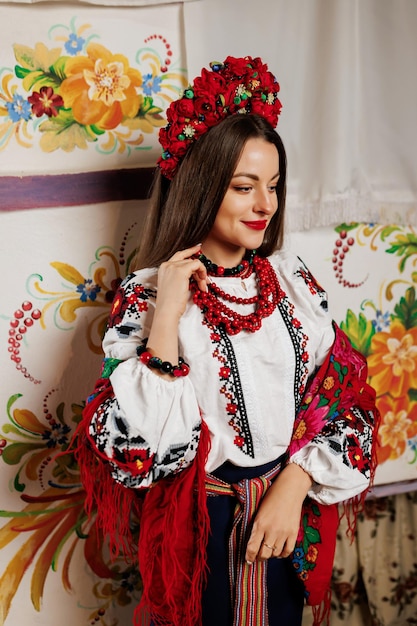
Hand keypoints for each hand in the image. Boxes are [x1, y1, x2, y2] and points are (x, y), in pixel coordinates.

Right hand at [146, 244, 207, 367]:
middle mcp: (167, 265)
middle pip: (188, 259)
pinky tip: (202, 284)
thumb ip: (181, 277)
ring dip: (201, 274)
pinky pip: (197, 264)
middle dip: (198, 269)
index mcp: (163, 268)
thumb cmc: (171, 304)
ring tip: (202, 287)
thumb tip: (195, 273)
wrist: (167, 311)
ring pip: (194, 262)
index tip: (198, 248)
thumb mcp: (175, 286)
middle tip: (205, 279)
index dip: (189, 251)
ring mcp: (173, 267)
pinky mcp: (181, 271)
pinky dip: (202, 273)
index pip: (179, 255)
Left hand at [245, 463, 312, 563]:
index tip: (248, 559)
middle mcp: (271, 531)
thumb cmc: (272, 496)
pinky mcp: (293, 533)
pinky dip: (282, 554)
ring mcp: (284, 533)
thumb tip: (252, 540)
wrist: (290, 489)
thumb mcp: (259, 509)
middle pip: (263, 554)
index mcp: (260, 523)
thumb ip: (255, 525)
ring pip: (275, 554)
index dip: (249, 556)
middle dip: (258, 558)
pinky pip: (288, 551)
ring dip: (270, 555)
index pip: (252, 547)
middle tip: (257, 556)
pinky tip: (279, 551)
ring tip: (268, 551)